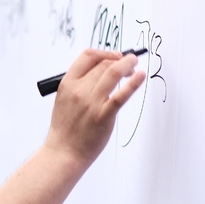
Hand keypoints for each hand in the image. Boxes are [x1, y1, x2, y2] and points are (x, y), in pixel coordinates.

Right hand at [44, 48, 145, 166]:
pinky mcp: (103, 116)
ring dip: (128, 65)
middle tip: (130, 63)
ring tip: (135, 65)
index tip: (115, 55)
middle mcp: (79, 90)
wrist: (64, 151)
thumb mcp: (64, 99)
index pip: (88, 56)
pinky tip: (140, 76)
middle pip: (103, 64)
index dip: (105, 52)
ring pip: (112, 73)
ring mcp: (91, 103)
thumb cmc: (65, 128)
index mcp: (67, 83)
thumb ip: (78, 84)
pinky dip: (133, 83)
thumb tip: (100, 71)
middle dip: (120, 59)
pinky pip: (120, 95)